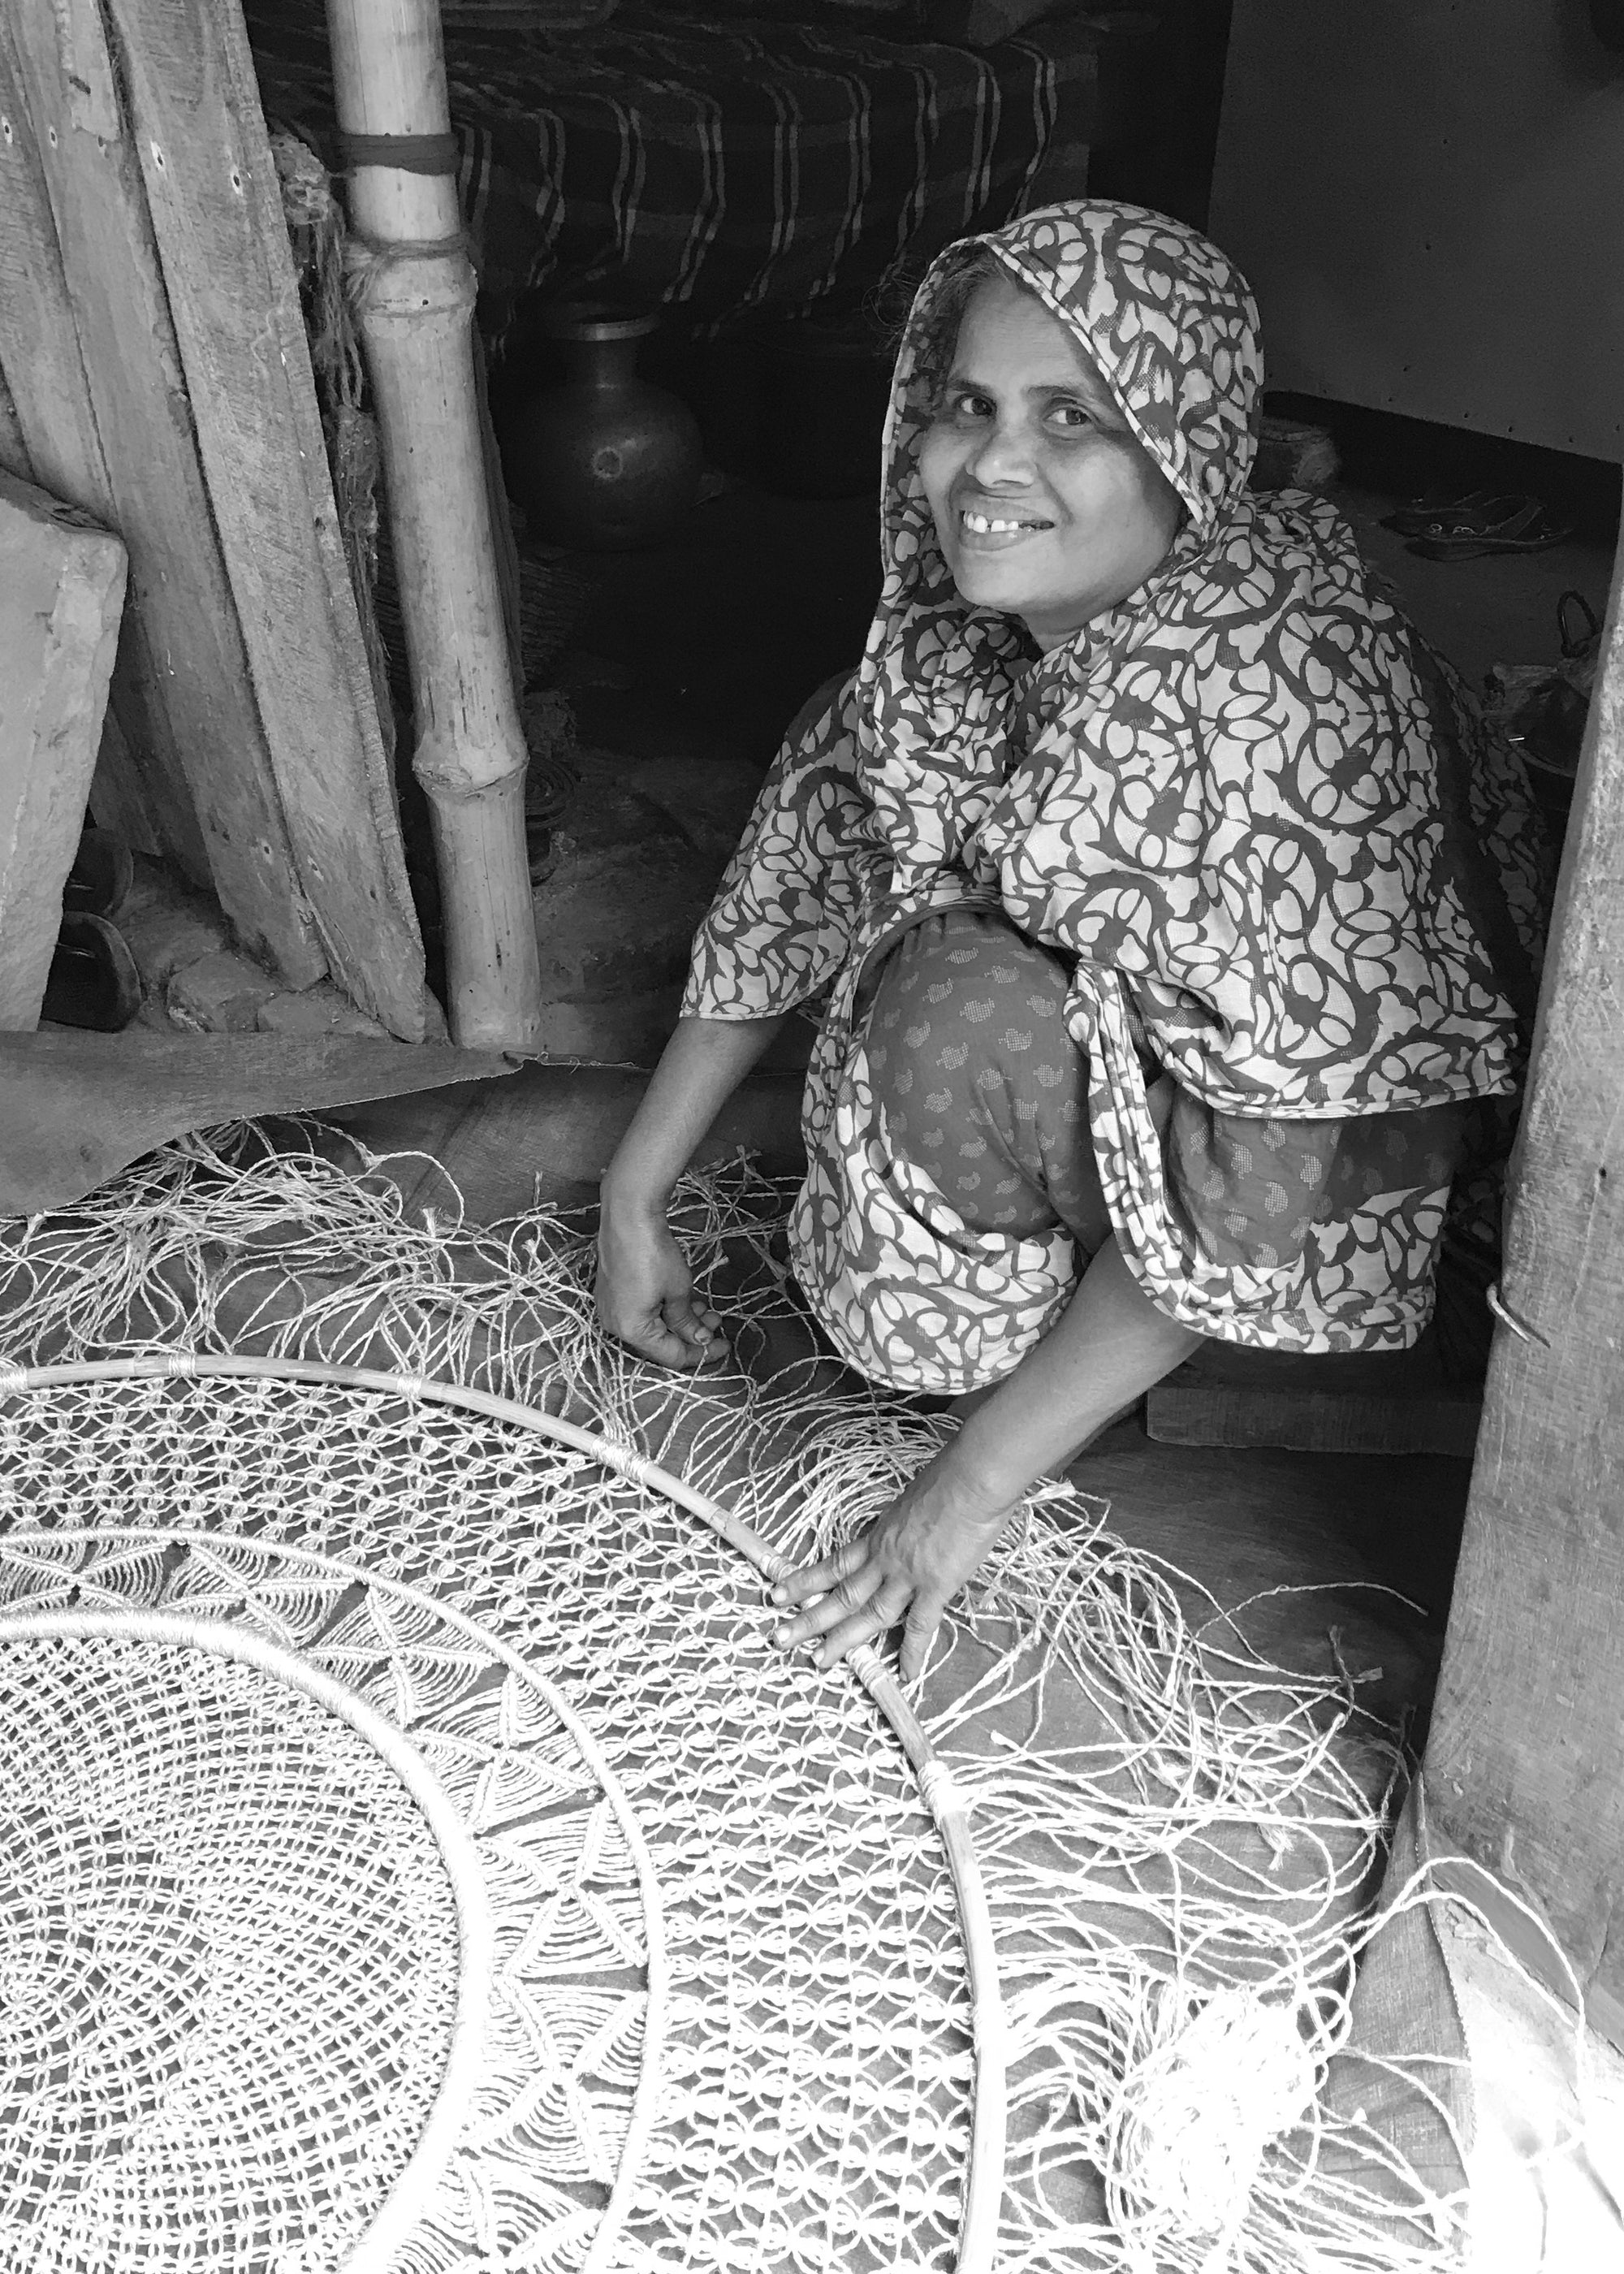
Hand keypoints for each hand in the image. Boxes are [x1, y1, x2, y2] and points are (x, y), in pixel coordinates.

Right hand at [596, 1190, 729, 1370]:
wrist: (628, 1216)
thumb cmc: (653, 1254)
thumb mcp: (678, 1291)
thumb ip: (687, 1321)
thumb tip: (700, 1339)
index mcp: (631, 1330)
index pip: (672, 1356)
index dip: (702, 1353)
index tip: (724, 1344)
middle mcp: (616, 1325)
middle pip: (661, 1342)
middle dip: (692, 1333)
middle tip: (717, 1320)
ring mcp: (612, 1308)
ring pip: (653, 1326)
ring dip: (680, 1320)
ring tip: (704, 1306)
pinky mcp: (612, 1292)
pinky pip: (642, 1312)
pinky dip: (664, 1310)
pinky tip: (684, 1299)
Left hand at [770, 1449, 1014, 1681]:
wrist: (971, 1478)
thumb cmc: (949, 1476)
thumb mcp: (911, 1500)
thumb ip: (903, 1524)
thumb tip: (906, 1532)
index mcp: (878, 1535)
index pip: (834, 1564)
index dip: (805, 1581)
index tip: (779, 1593)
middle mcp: (884, 1558)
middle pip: (841, 1594)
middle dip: (809, 1619)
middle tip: (780, 1639)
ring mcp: (908, 1575)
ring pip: (869, 1614)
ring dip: (843, 1640)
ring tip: (818, 1661)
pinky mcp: (937, 1585)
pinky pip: (921, 1626)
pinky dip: (912, 1652)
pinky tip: (905, 1674)